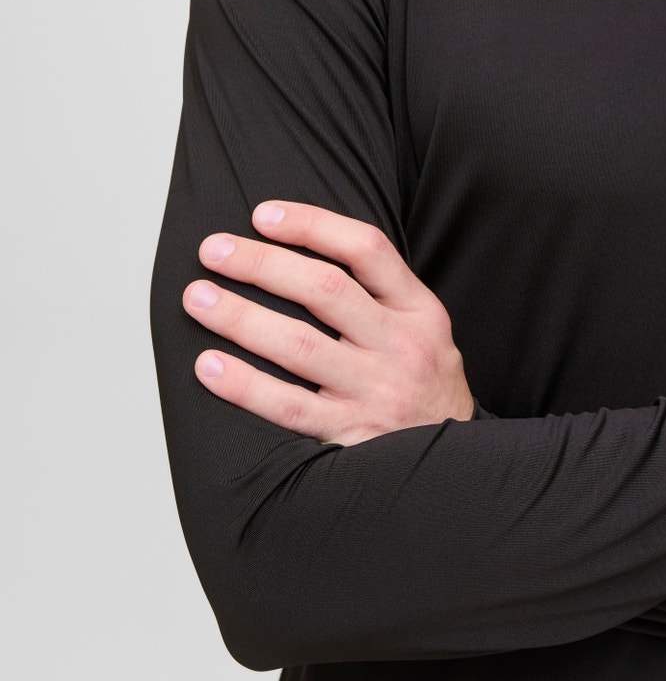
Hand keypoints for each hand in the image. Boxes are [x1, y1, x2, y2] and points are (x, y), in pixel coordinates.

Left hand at [183, 201, 474, 445]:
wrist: (454, 465)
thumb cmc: (423, 385)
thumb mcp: (423, 329)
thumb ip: (378, 294)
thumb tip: (296, 250)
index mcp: (419, 310)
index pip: (366, 249)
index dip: (311, 225)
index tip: (262, 214)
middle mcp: (401, 346)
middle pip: (325, 290)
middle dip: (262, 263)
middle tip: (212, 250)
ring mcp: (376, 392)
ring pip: (299, 346)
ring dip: (241, 317)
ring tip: (197, 298)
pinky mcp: (350, 435)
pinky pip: (288, 407)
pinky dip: (244, 386)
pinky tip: (208, 367)